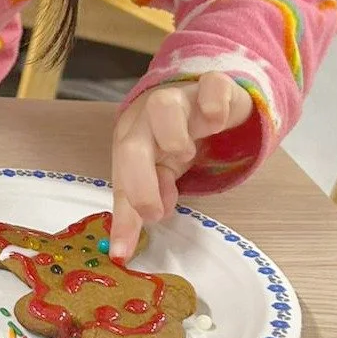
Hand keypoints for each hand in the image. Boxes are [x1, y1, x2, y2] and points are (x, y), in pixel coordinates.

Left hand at [111, 72, 252, 258]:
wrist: (205, 96)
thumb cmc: (174, 136)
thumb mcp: (157, 172)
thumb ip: (146, 201)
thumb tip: (136, 236)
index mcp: (131, 139)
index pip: (120, 178)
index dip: (123, 215)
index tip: (122, 251)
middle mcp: (147, 118)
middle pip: (132, 144)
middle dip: (139, 181)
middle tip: (154, 211)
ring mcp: (180, 98)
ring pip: (163, 106)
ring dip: (172, 136)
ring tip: (187, 155)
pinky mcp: (211, 86)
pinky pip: (210, 86)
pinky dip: (213, 104)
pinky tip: (216, 121)